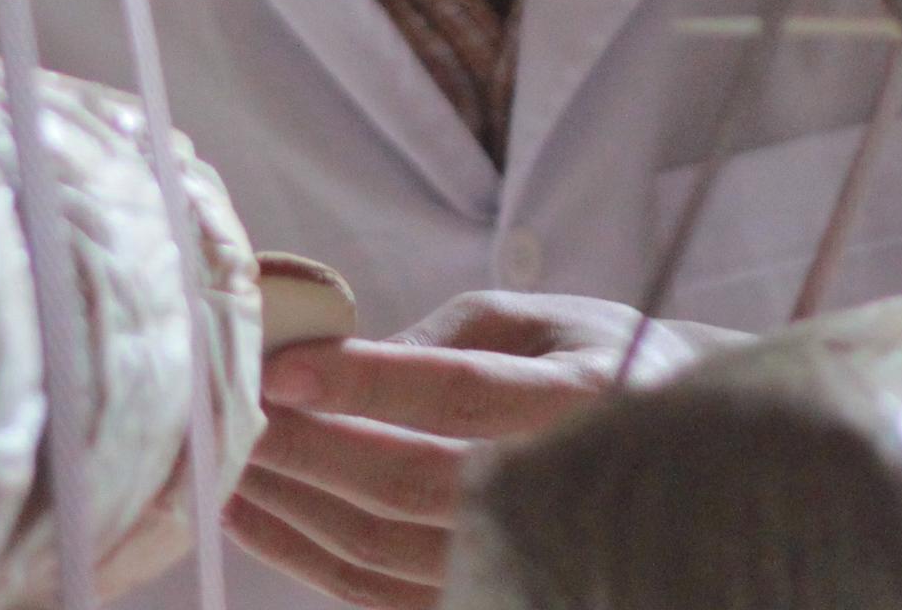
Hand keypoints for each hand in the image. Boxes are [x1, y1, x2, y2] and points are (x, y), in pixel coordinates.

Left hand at [225, 291, 735, 607]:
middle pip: (412, 482)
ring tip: (223, 457)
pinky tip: (252, 515)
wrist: (678, 446)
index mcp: (586, 395)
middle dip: (306, 448)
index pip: (462, 396)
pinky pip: (381, 593)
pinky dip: (305, 556)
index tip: (282, 368)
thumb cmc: (589, 360)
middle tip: (227, 410)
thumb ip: (437, 337)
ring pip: (386, 547)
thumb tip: (322, 360)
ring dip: (291, 503)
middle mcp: (566, 485)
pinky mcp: (493, 597)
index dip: (368, 384)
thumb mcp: (532, 319)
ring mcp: (532, 560)